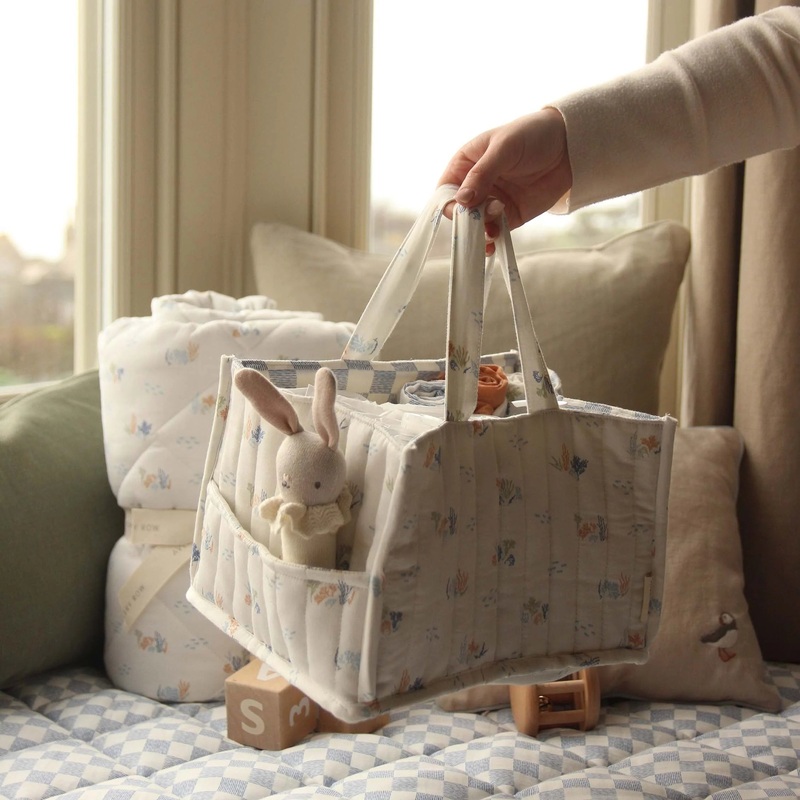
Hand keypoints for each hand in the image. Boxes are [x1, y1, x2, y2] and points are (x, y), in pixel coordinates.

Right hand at [439, 108, 572, 245]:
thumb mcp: (504, 148)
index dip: (449, 201)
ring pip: (476, 224)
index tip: (462, 207)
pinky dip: (492, 240)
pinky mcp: (510, 215)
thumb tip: (461, 201)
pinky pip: (495, 231)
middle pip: (459, 211)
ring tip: (497, 219)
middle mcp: (475, 186)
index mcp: (466, 164)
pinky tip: (492, 245)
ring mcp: (492, 202)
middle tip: (483, 215)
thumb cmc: (532, 135)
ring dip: (481, 229)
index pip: (446, 190)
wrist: (568, 145)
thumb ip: (482, 174)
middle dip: (467, 218)